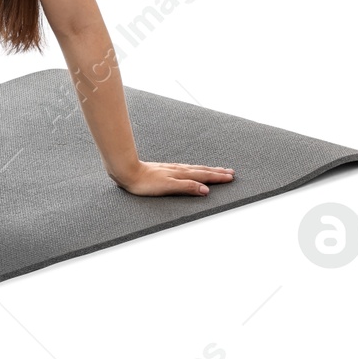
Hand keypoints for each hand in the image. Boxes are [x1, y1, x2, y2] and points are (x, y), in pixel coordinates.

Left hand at [110, 160, 234, 196]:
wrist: (127, 172)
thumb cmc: (144, 182)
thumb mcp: (168, 187)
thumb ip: (187, 187)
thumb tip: (206, 190)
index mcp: (181, 174)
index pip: (204, 176)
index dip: (217, 177)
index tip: (230, 177)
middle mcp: (178, 170)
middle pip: (201, 170)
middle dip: (216, 172)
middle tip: (230, 172)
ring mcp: (171, 169)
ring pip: (194, 169)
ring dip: (207, 169)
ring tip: (217, 169)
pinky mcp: (164, 169)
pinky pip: (185, 169)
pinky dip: (194, 169)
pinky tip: (192, 170)